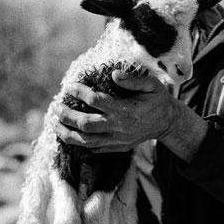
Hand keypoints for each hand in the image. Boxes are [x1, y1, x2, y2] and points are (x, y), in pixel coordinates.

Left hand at [52, 70, 176, 152]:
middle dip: (66, 116)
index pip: (96, 101)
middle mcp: (119, 127)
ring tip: (55, 124)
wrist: (168, 123)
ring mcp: (117, 140)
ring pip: (86, 141)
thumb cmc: (158, 100)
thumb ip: (133, 80)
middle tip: (56, 106)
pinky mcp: (117, 147)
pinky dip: (78, 143)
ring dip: (67, 134)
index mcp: (126, 110)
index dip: (79, 92)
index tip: (69, 86)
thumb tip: (113, 74)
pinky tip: (69, 134)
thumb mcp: (152, 85)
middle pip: (85, 124)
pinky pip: (93, 149)